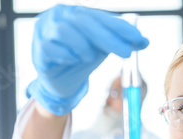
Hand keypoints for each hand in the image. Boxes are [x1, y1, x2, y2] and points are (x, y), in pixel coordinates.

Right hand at [27, 5, 148, 114]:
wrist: (60, 82)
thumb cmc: (80, 59)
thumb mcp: (103, 49)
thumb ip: (120, 42)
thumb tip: (145, 41)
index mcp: (77, 12)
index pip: (101, 17)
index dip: (120, 28)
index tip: (139, 39)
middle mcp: (60, 15)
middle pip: (85, 22)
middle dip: (109, 38)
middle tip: (127, 53)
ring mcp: (45, 29)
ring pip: (65, 31)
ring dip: (82, 46)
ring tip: (89, 58)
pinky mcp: (37, 47)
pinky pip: (50, 48)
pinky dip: (64, 54)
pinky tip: (72, 60)